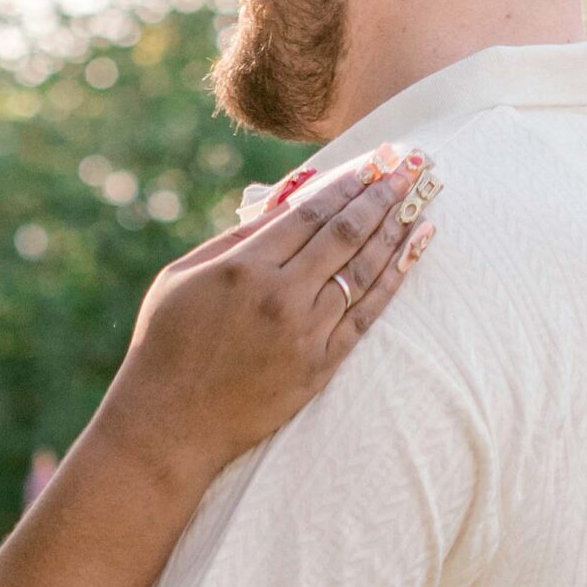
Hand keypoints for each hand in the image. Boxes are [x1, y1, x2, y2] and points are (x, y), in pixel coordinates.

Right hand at [106, 144, 437, 477]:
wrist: (170, 425)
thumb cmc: (165, 346)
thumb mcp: (181, 278)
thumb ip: (233, 240)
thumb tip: (284, 204)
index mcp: (243, 268)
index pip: (310, 212)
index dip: (348, 182)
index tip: (375, 160)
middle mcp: (280, 296)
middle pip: (345, 233)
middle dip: (383, 194)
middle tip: (413, 164)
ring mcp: (304, 333)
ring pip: (363, 270)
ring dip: (397, 230)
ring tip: (422, 199)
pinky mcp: (320, 366)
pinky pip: (366, 315)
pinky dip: (393, 279)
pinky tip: (414, 250)